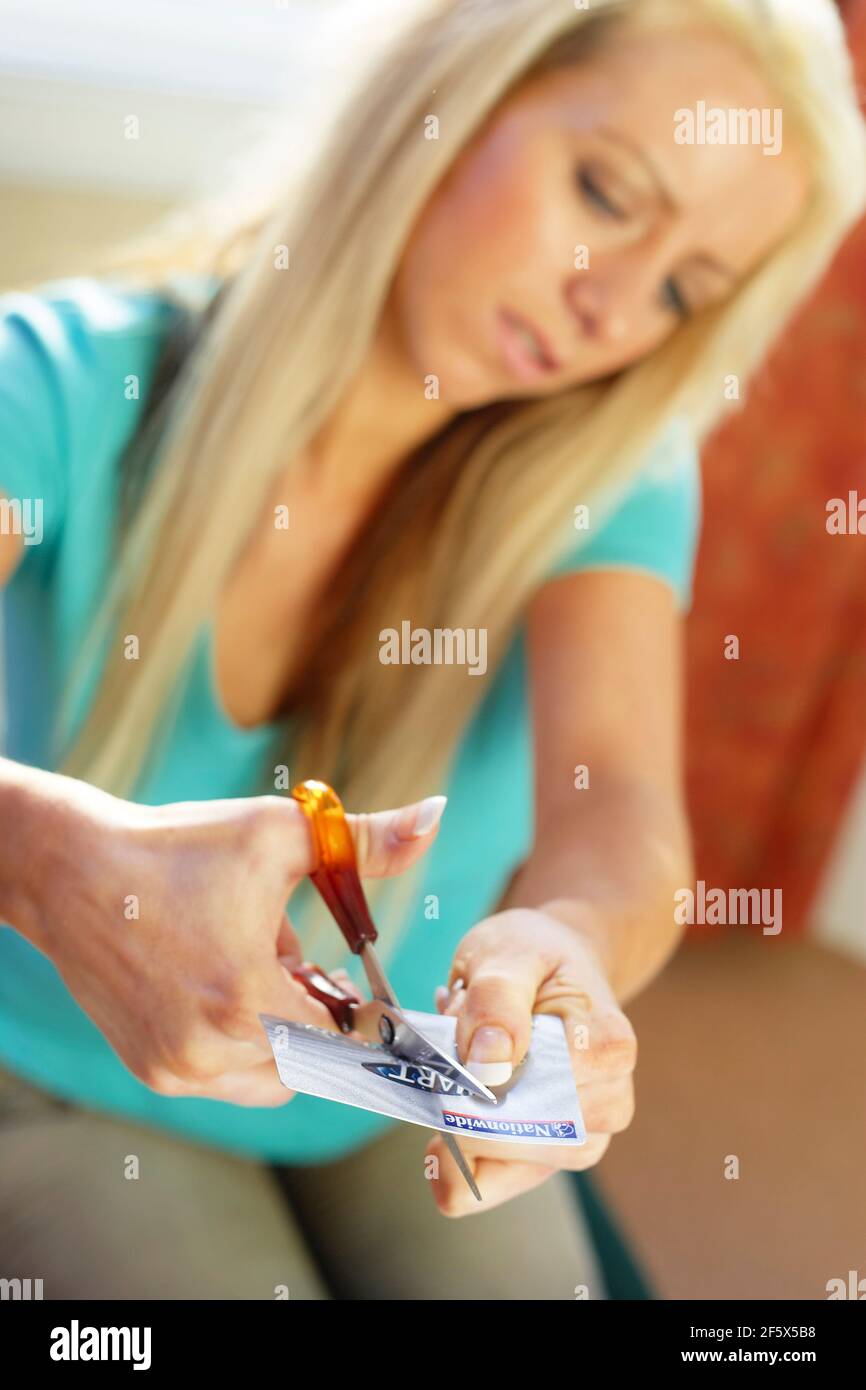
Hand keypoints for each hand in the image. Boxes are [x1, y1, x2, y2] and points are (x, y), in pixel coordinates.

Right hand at [23, 773, 444, 1106]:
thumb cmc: (178, 848)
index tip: (358, 984)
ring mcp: (176, 1070)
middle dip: (320, 1020)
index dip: (361, 1012)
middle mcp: (209, 1052)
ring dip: (282, 1037)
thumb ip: (366, 839)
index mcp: (248, 1001)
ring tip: (258, 970)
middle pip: (312, 1064)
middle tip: (303, 965)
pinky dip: (240, 1043)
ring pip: (269, 1078)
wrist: (72, 871)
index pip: (345, 1039)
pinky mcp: (152, 1072)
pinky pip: (224, 1077)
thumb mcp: (278, 834)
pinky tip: (222, 985)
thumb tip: (436, 815)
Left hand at [427, 906, 635, 1215]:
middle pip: (522, 1131)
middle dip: (464, 1092)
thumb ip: (497, 999)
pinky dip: (451, 1159)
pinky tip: (438, 1132)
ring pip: (501, 1165)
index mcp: (608, 1046)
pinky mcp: (542, 1159)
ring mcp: (580, 1140)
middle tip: (451, 1037)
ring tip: (457, 1066)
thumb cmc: (534, 958)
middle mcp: (608, 1104)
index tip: (462, 1016)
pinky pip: (486, 1185)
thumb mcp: (510, 952)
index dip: (489, 1061)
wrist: (552, 969)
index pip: (548, 1082)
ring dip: (458, 1119)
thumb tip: (488, 1063)